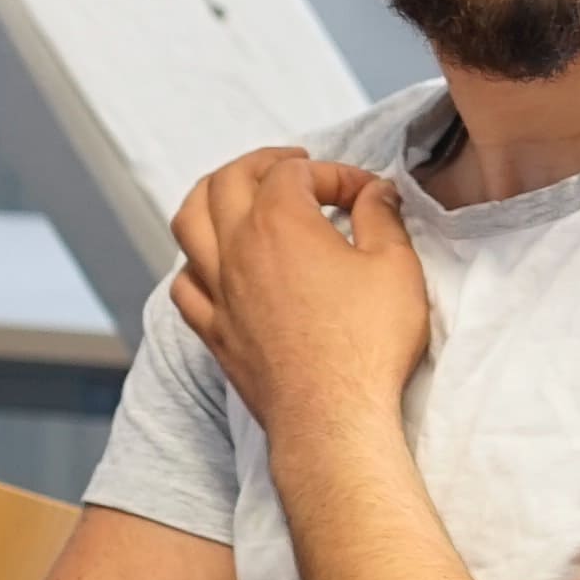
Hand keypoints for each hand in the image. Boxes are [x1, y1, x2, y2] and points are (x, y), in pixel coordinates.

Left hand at [169, 149, 431, 438]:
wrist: (331, 415)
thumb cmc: (367, 342)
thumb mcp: (395, 267)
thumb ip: (382, 217)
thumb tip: (374, 192)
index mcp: (278, 224)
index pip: (292, 173)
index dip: (332, 173)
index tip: (364, 193)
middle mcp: (234, 250)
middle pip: (225, 182)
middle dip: (260, 164)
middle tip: (292, 166)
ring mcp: (215, 291)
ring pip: (188, 224)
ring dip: (210, 198)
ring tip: (236, 194)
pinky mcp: (211, 329)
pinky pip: (183, 283)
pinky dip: (194, 262)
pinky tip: (213, 264)